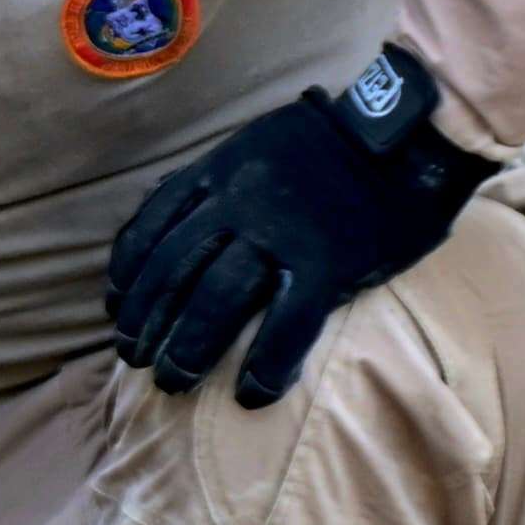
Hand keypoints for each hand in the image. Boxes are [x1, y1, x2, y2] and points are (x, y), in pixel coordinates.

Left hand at [105, 49, 492, 404]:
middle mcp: (237, 204)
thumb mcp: (253, 142)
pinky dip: (266, 365)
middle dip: (145, 322)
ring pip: (216, 301)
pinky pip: (288, 324)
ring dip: (187, 349)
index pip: (148, 230)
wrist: (410, 128)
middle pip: (172, 273)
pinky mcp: (330, 264)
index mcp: (215, 173)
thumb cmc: (334, 139)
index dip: (125, 277)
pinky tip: (251, 396)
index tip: (114, 307)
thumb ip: (213, 177)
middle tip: (133, 359)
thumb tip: (173, 210)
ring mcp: (282, 236)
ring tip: (172, 383)